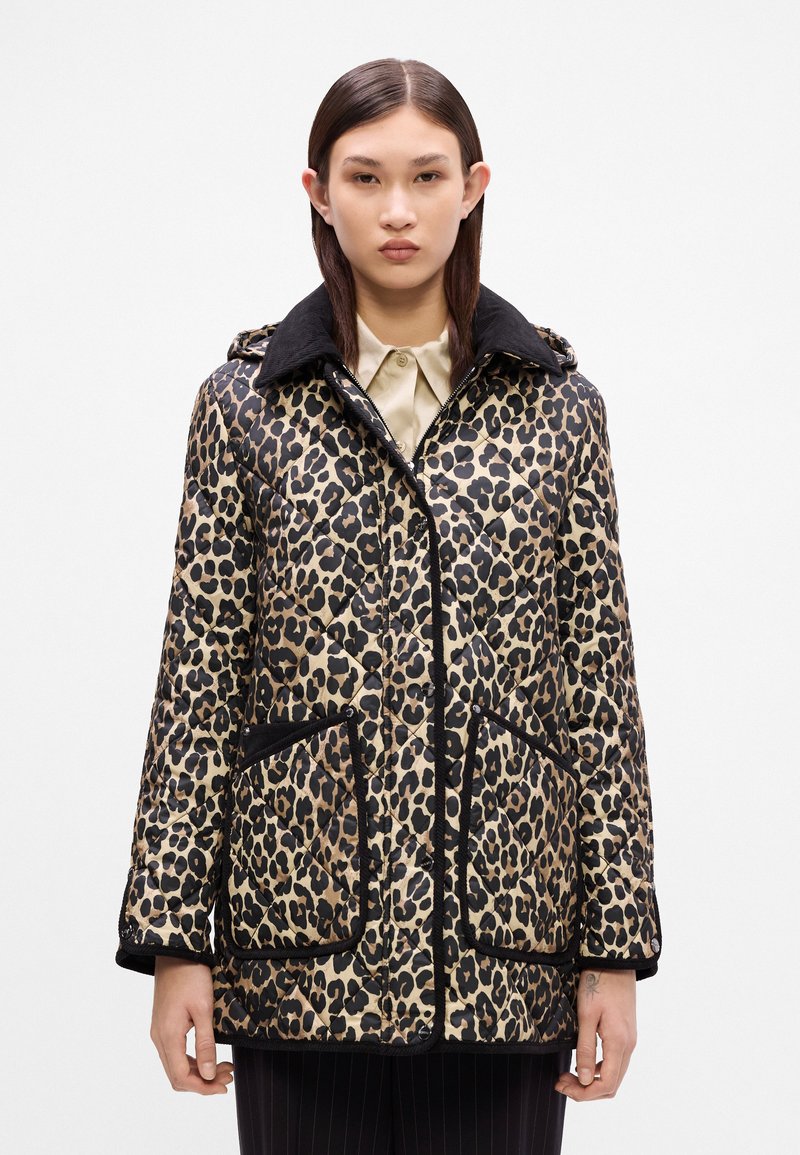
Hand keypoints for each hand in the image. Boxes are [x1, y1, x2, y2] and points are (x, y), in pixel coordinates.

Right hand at [150, 956, 233, 1094]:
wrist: (175, 952)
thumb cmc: (191, 976)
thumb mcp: (203, 1009)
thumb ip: (205, 1044)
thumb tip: (209, 1074)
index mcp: (168, 1036)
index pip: (181, 1077)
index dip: (203, 1087)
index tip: (224, 1085)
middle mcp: (159, 1038)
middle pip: (177, 1076)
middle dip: (203, 1081)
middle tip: (229, 1075)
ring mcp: (159, 1032)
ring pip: (175, 1065)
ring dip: (198, 1071)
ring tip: (224, 1067)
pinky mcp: (163, 1025)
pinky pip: (174, 1053)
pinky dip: (191, 1060)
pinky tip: (207, 1056)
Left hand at [554, 969, 636, 1099]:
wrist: (616, 962)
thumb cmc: (599, 983)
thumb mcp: (587, 1015)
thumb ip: (586, 1048)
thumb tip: (585, 1080)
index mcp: (619, 1043)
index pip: (606, 1084)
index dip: (584, 1093)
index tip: (562, 1086)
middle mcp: (628, 1046)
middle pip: (612, 1085)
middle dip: (586, 1090)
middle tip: (562, 1082)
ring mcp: (629, 1040)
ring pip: (614, 1075)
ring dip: (592, 1081)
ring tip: (569, 1074)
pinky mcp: (625, 1034)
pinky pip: (615, 1062)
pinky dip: (599, 1070)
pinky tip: (583, 1062)